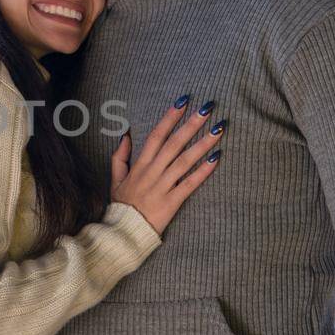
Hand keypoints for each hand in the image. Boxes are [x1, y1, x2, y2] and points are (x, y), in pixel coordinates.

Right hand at [110, 98, 223, 233]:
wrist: (123, 232)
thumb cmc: (122, 205)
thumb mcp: (116, 179)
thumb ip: (120, 156)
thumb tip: (125, 134)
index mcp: (140, 164)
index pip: (156, 135)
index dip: (170, 117)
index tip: (183, 102)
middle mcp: (152, 172)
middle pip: (174, 143)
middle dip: (191, 124)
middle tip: (208, 107)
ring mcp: (163, 187)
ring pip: (185, 161)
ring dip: (203, 143)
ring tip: (219, 129)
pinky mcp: (172, 202)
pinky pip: (190, 184)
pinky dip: (203, 171)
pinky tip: (217, 159)